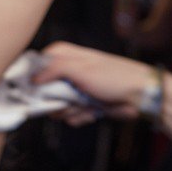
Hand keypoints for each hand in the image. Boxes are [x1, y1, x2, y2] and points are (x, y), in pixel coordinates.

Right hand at [34, 41, 153, 117]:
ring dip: (72, 110)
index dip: (33, 83)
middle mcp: (65, 70)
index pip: (32, 68)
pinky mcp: (81, 102)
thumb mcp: (81, 68)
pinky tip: (93, 110)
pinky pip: (69, 115)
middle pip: (42, 93)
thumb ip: (53, 69)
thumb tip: (31, 78)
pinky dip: (81, 116)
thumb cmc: (115, 77)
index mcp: (61, 55)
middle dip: (57, 102)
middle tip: (72, 99)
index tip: (40, 93)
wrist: (140, 95)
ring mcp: (73, 88)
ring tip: (88, 104)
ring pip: (56, 107)